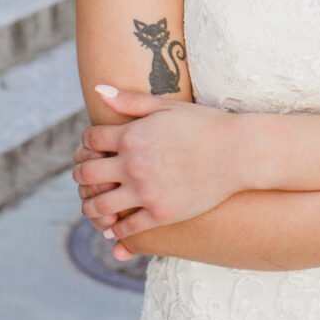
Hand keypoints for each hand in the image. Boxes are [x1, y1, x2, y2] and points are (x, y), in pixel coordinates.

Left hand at [72, 87, 247, 241]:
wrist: (238, 153)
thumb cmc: (206, 125)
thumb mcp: (168, 106)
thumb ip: (130, 100)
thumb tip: (97, 90)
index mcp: (132, 135)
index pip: (90, 140)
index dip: (86, 144)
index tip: (91, 149)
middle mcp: (133, 164)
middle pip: (87, 173)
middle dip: (81, 175)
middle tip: (84, 178)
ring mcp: (146, 192)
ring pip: (100, 205)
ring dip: (90, 206)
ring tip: (91, 206)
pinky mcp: (161, 214)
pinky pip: (127, 227)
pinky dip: (115, 229)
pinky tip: (113, 228)